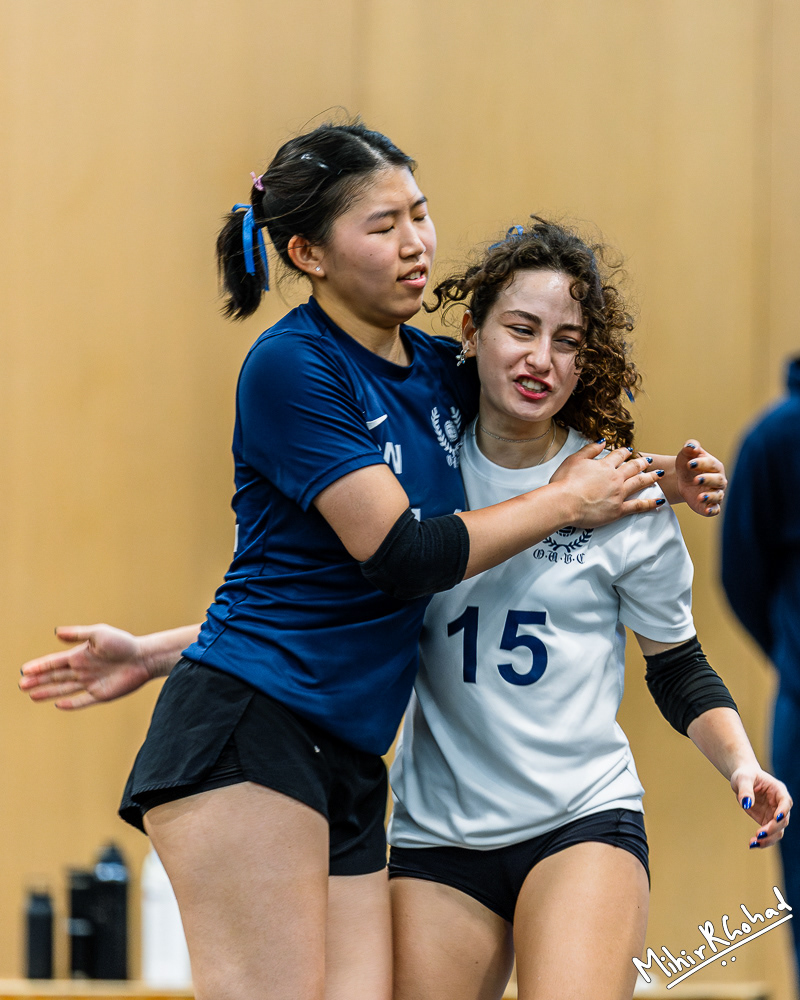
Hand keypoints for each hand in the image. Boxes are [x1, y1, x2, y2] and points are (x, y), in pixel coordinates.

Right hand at [19, 624, 152, 709]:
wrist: (144, 657)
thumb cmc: (123, 643)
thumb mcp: (99, 633)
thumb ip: (78, 634)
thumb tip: (57, 632)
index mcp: (80, 655)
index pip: (54, 662)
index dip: (39, 666)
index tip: (24, 670)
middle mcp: (83, 669)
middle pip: (55, 676)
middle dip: (38, 680)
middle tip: (21, 685)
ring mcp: (91, 683)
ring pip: (64, 689)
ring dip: (48, 692)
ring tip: (32, 695)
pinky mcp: (101, 694)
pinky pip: (82, 701)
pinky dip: (70, 704)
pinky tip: (58, 705)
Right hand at [550, 442, 662, 528]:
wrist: (564, 502)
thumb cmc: (564, 482)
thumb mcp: (574, 459)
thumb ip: (590, 449)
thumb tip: (602, 441)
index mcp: (604, 466)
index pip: (618, 455)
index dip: (624, 452)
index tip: (629, 450)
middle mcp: (615, 478)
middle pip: (633, 467)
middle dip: (642, 463)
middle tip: (648, 461)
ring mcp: (618, 494)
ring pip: (639, 483)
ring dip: (650, 478)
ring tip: (658, 475)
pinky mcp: (618, 510)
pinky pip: (638, 506)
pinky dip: (650, 503)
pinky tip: (659, 500)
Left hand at [676, 440, 726, 516]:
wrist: (682, 480)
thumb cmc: (688, 465)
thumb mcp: (686, 455)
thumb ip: (690, 447)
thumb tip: (691, 446)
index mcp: (715, 466)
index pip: (711, 464)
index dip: (701, 464)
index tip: (689, 464)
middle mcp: (719, 480)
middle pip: (718, 480)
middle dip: (707, 480)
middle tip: (695, 480)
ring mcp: (716, 493)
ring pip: (717, 495)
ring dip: (710, 496)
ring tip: (701, 497)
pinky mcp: (711, 505)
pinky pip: (715, 509)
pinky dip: (712, 510)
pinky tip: (706, 510)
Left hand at [730, 765, 791, 848]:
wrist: (743, 780)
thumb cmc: (745, 775)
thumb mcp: (743, 778)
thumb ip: (745, 789)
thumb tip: (746, 804)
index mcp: (778, 790)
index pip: (786, 802)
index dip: (783, 810)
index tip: (776, 818)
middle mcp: (780, 804)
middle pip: (783, 820)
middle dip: (773, 828)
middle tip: (759, 833)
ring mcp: (774, 814)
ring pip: (778, 831)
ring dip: (768, 839)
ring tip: (754, 843)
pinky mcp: (766, 821)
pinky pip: (768, 834)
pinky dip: (762, 840)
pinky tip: (752, 844)